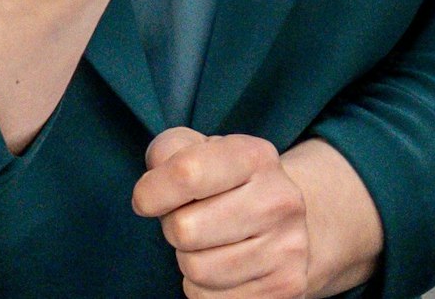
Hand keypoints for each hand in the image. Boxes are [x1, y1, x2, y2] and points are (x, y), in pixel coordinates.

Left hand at [132, 127, 311, 298]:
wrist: (289, 223)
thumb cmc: (227, 182)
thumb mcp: (200, 149)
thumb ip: (168, 152)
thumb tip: (149, 193)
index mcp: (255, 157)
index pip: (187, 173)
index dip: (152, 192)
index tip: (145, 199)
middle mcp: (278, 200)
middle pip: (184, 229)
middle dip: (172, 227)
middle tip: (186, 219)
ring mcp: (286, 247)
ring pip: (196, 269)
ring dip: (187, 258)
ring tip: (205, 242)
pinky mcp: (283, 287)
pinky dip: (202, 287)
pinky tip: (221, 266)